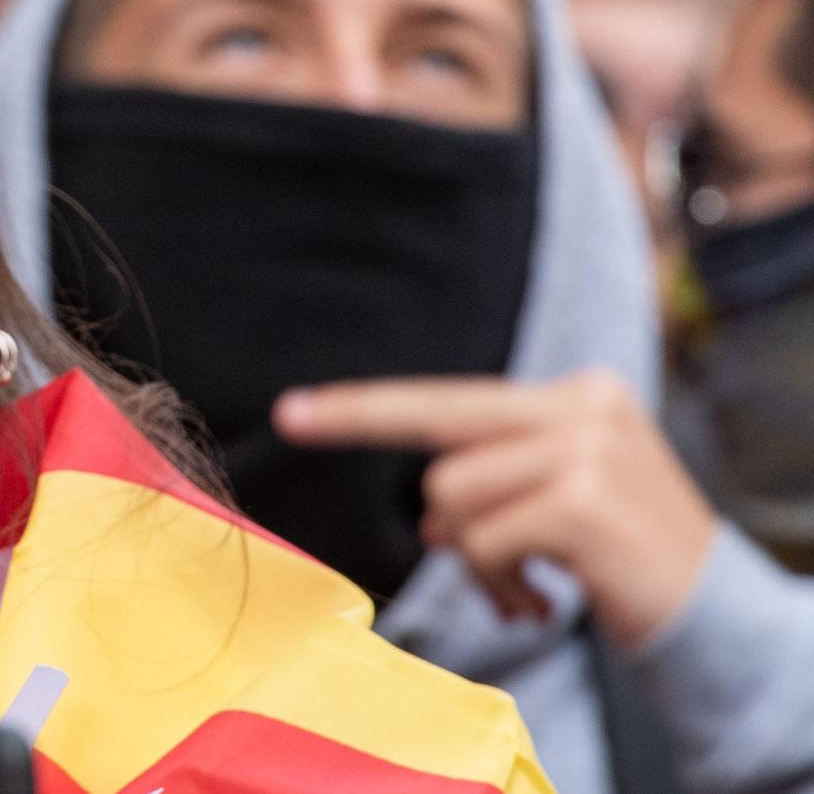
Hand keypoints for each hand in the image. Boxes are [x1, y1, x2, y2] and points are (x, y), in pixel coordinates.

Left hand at [276, 372, 718, 647]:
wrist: (717, 618)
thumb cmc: (624, 560)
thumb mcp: (561, 502)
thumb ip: (496, 483)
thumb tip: (429, 516)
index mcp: (578, 394)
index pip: (451, 398)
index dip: (367, 408)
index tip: (294, 410)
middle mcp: (584, 406)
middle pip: (437, 423)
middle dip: (365, 428)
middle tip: (303, 432)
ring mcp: (587, 449)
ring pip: (453, 495)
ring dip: (476, 558)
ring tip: (526, 584)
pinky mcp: (582, 501)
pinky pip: (482, 542)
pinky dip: (499, 582)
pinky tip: (545, 599)